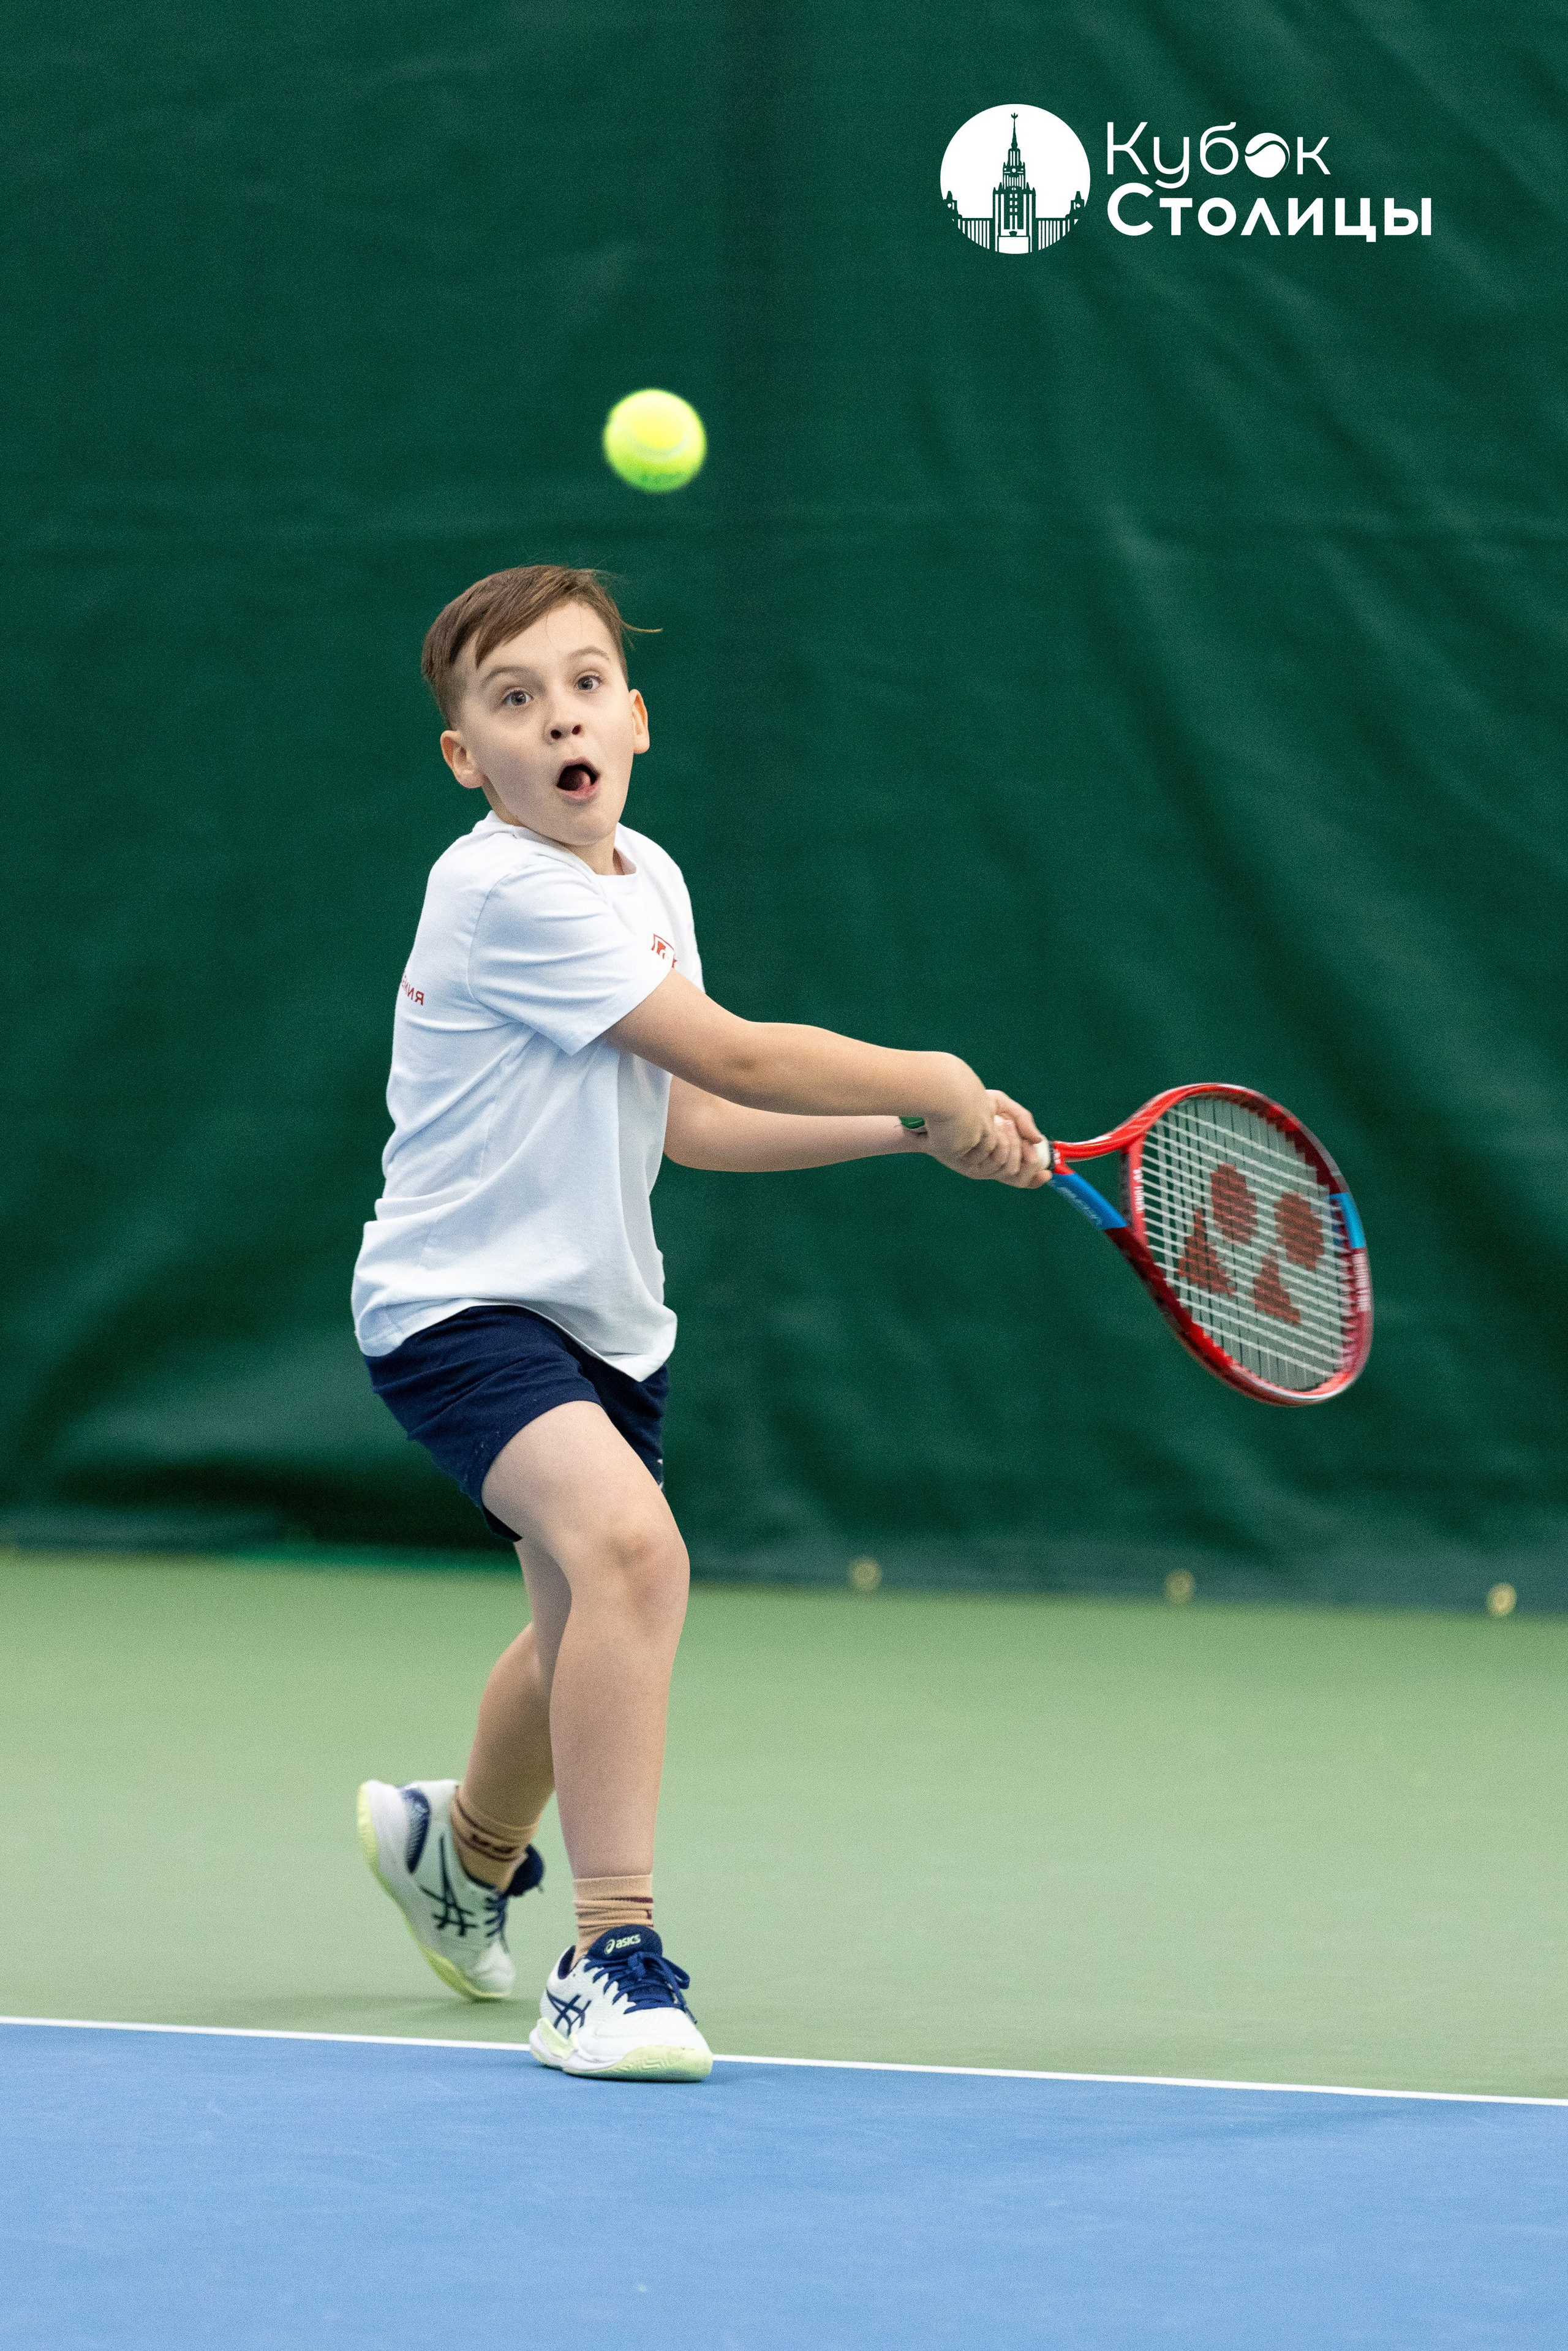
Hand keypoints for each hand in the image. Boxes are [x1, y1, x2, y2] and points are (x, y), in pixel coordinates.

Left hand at [921, 1090, 1049, 1187]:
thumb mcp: (1002, 1107)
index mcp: (996, 1156)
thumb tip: (1039, 1140)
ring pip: (1010, 1167)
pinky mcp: (967, 1166)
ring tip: (1002, 1124)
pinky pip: (997, 1162)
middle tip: (1028, 1142)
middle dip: (1029, 1158)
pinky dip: (1003, 1142)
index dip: (1034, 1178)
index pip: (1018, 1177)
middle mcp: (987, 1167)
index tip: (1048, 1174)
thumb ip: (1023, 1121)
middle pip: (1018, 1177)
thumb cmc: (972, 1101)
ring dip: (1013, 1144)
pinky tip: (995, 1127)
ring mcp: (977, 1168)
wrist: (949, 1100)